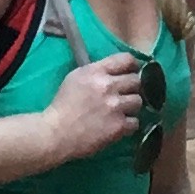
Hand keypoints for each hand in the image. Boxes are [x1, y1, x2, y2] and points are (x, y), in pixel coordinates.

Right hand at [39, 50, 147, 166]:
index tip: (131, 72)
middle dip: (132, 88)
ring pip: (138, 101)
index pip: (127, 59)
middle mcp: (108, 86)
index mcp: (96, 71)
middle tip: (124, 95)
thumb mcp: (75, 78)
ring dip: (131, 107)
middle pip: (136, 81)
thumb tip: (113, 71)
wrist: (56, 133)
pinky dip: (128, 125)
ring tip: (121, 112)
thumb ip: (95, 72)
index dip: (132, 66)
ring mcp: (115, 106)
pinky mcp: (118, 126)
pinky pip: (135, 122)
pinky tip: (119, 126)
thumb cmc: (62, 105)